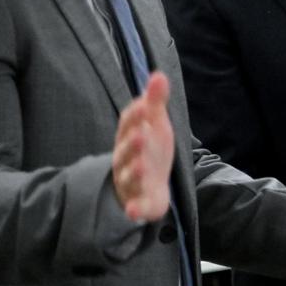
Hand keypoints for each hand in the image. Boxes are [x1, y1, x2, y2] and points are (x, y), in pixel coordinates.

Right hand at [112, 73, 174, 221]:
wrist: (147, 185)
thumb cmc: (149, 149)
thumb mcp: (155, 123)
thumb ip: (155, 101)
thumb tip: (159, 74)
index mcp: (130, 137)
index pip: (129, 125)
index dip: (135, 116)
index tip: (143, 105)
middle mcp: (126, 159)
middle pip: (127, 151)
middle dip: (133, 143)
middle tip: (142, 135)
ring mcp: (132, 181)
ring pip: (130, 177)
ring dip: (134, 171)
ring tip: (141, 166)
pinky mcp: (140, 202)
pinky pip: (136, 207)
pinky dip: (134, 209)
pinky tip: (134, 211)